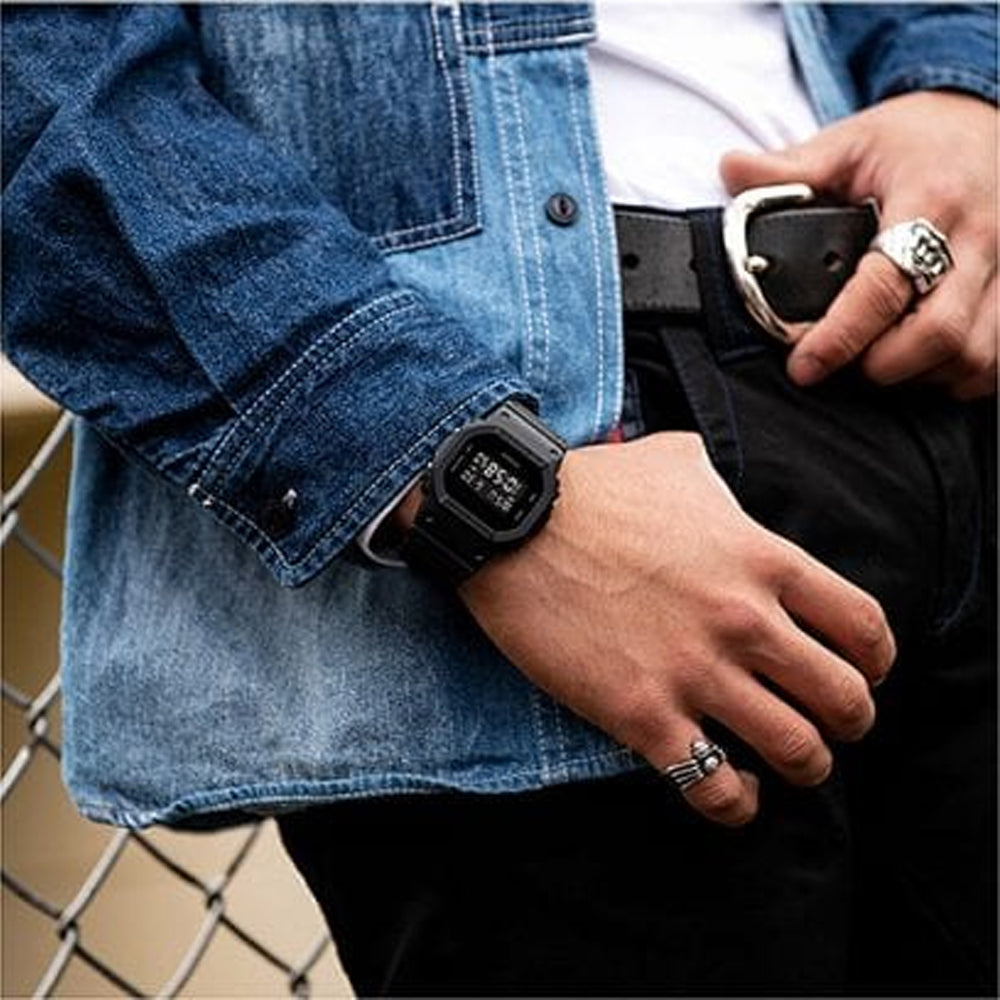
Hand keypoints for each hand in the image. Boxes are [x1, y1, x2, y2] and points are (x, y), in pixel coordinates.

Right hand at [459, 433, 895, 826]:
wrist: (511, 523)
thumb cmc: (590, 489)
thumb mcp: (674, 462)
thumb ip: (721, 487)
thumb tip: (728, 500)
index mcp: (761, 559)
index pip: (864, 626)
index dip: (874, 661)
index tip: (860, 670)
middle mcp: (743, 620)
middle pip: (844, 700)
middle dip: (848, 722)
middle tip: (825, 723)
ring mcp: (694, 671)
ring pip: (797, 752)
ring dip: (803, 767)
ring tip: (782, 764)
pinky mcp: (642, 714)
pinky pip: (714, 788)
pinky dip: (734, 803)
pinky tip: (729, 790)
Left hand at [721, 91, 997, 398]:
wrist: (987, 121)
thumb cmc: (917, 138)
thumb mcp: (852, 141)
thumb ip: (790, 167)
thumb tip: (730, 170)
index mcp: (932, 201)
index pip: (884, 287)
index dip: (838, 337)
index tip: (802, 366)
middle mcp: (981, 239)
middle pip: (938, 334)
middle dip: (880, 366)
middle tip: (841, 365)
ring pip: (972, 355)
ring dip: (919, 375)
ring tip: (877, 362)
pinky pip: (995, 362)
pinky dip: (957, 377)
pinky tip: (921, 366)